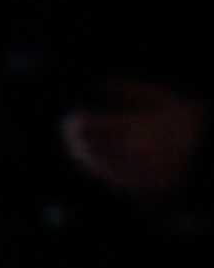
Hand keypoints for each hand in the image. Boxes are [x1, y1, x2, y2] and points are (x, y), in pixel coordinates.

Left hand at [61, 79, 210, 202]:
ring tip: (75, 139)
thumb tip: (99, 83)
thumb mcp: (162, 96)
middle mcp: (128, 149)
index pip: (89, 122)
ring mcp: (129, 168)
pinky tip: (89, 156)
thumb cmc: (185, 119)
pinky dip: (91, 164)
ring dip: (78, 149)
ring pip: (89, 162)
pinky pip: (101, 175)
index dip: (74, 117)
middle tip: (68, 125)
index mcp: (134, 124)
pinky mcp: (132, 184)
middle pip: (83, 143)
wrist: (205, 153)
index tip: (72, 112)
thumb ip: (129, 88)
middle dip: (72, 134)